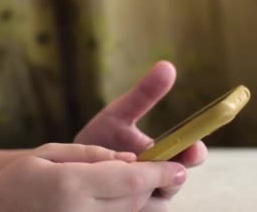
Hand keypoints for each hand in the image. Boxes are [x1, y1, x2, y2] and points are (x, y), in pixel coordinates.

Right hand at [0, 145, 186, 211]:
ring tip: (146, 181)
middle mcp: (82, 211)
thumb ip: (89, 155)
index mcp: (72, 184)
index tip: (180, 165)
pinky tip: (121, 197)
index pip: (131, 179)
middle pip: (136, 199)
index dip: (161, 172)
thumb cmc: (15, 181)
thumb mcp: (46, 154)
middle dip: (158, 184)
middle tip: (170, 168)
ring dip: (145, 198)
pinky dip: (127, 210)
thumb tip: (127, 159)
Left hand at [74, 61, 207, 209]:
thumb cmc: (101, 138)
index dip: (193, 153)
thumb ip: (143, 95)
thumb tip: (168, 65)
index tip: (192, 147)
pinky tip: (102, 191)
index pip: (191, 157)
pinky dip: (118, 202)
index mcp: (165, 157)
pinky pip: (129, 210)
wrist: (70, 164)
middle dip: (163, 176)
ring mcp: (145, 202)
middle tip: (147, 167)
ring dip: (135, 189)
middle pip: (174, 184)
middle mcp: (159, 182)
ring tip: (113, 176)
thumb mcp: (119, 114)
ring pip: (151, 201)